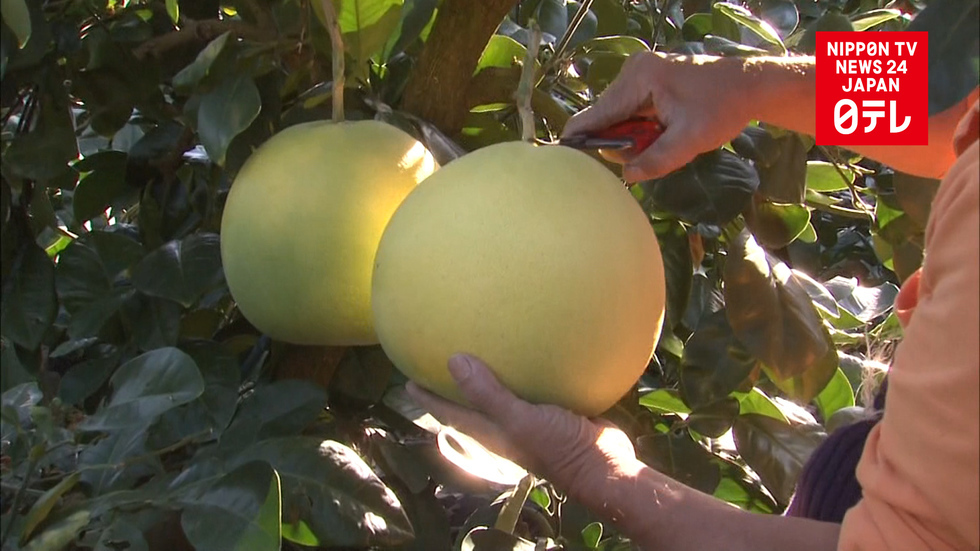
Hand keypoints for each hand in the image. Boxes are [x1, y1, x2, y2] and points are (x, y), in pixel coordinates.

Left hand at [405, 354, 641, 502]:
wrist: (605, 464)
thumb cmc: (558, 448)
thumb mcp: (519, 419)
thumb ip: (488, 393)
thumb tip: (454, 360)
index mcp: (491, 431)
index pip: (450, 413)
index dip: (427, 398)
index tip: (407, 379)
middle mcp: (507, 425)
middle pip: (472, 404)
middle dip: (455, 384)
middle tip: (439, 357)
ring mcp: (532, 419)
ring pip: (504, 393)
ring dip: (492, 375)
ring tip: (483, 346)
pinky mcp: (555, 409)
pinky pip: (536, 385)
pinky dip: (529, 369)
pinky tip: (536, 346)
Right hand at [562, 51, 752, 181]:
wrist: (751, 86)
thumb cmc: (723, 108)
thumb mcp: (690, 141)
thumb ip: (656, 160)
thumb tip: (626, 176)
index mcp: (639, 78)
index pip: (597, 113)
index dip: (579, 138)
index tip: (563, 160)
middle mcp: (634, 70)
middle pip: (606, 116)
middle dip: (619, 140)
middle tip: (645, 154)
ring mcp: (640, 74)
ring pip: (619, 116)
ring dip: (633, 136)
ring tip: (662, 140)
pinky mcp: (649, 81)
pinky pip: (631, 111)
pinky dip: (641, 128)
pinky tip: (660, 132)